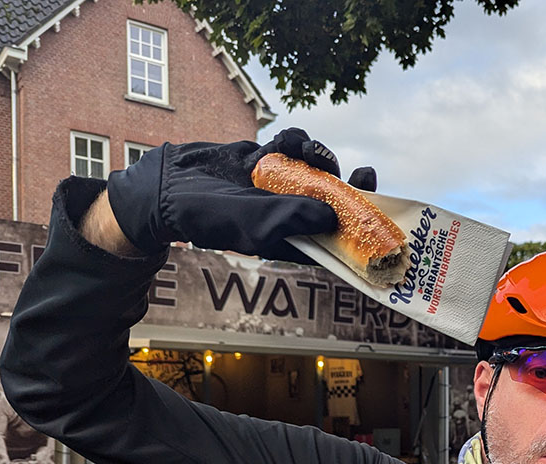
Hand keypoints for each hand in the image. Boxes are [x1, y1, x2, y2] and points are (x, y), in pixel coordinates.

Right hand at [106, 128, 375, 258]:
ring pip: (316, 170)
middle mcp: (287, 214)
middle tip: (365, 173)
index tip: (378, 208)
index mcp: (290, 238)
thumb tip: (332, 216)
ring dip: (320, 160)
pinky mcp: (265, 160)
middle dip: (352, 187)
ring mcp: (277, 186)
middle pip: (334, 201)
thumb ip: (291, 218)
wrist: (167, 188)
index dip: (360, 225)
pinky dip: (294, 142)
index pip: (334, 236)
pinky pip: (292, 148)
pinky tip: (285, 143)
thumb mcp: (253, 223)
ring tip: (311, 155)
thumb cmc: (208, 216)